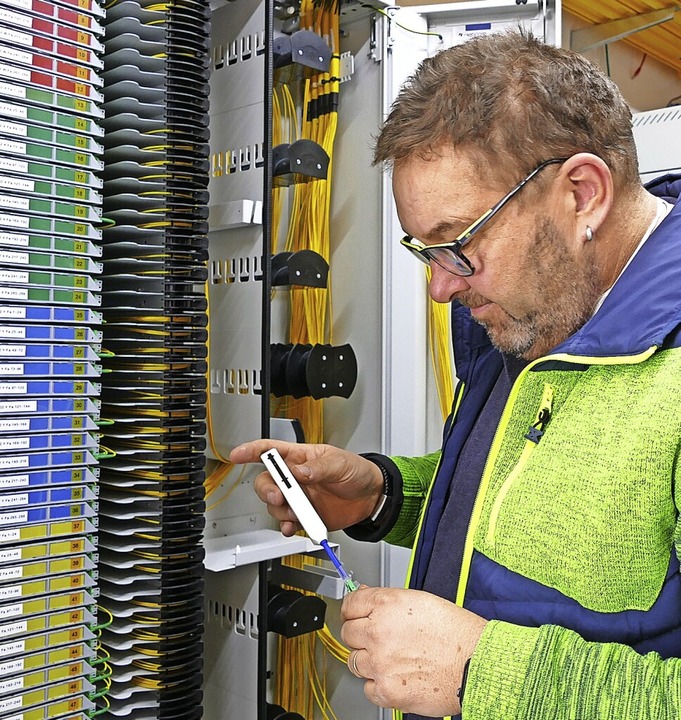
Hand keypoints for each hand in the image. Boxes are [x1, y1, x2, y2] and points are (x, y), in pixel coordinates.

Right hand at [229, 440, 384, 534]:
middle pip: (267, 482)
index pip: (271, 450)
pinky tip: (292, 527)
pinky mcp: (305, 516)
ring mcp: (300, 498)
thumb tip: (298, 471)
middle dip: (268, 490)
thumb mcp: (339, 463)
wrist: (371, 497)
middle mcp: (296, 478)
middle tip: (280, 496)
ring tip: (297, 513)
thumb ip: (317, 468)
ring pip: (275, 505)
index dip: (251, 451)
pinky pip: (287, 522)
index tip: (237, 454)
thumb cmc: (356, 472)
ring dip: (281, 511)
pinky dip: (286, 527)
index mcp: (301, 457)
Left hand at [340, 586, 486, 715]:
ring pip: (354, 661)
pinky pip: (367, 688)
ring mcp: (380, 662)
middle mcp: (378, 631)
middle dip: (359, 635)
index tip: (354, 614)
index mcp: (386, 605)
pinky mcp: (387, 690)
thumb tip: (368, 599)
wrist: (476, 663)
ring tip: (391, 658)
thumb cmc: (456, 632)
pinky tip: (395, 676)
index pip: (350, 604)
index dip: (352, 610)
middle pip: (348, 633)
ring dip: (368, 660)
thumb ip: (388, 601)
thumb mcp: (420, 601)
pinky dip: (378, 685)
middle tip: (376, 638)